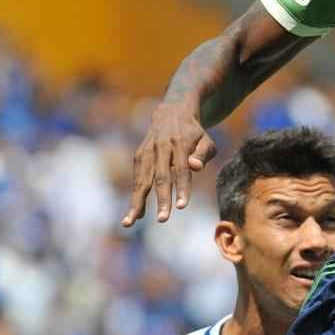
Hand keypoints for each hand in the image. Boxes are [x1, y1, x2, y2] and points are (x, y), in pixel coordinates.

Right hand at [122, 103, 218, 226]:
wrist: (171, 112)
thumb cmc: (194, 133)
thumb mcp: (205, 139)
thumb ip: (203, 153)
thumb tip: (196, 168)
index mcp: (180, 143)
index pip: (182, 169)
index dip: (182, 188)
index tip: (183, 206)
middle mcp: (161, 147)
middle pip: (161, 177)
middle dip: (161, 199)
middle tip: (162, 220)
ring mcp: (147, 151)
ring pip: (142, 179)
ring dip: (136, 202)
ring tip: (129, 222)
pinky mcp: (139, 155)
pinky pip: (137, 178)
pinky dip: (135, 196)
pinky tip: (135, 214)